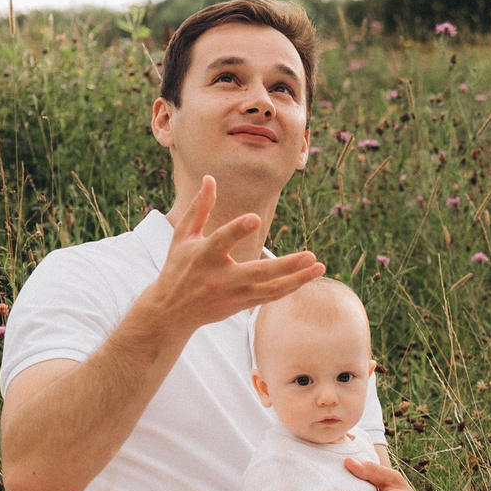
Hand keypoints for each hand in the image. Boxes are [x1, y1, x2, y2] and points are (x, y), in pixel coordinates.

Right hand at [145, 176, 320, 336]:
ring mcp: (232, 295)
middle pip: (256, 273)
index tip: (254, 217)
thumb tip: (210, 178)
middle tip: (310, 255)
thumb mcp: (183, 237)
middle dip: (284, 266)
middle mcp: (219, 278)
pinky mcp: (241, 305)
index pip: (221, 241)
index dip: (237, 230)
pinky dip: (289, 288)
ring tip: (319, 266)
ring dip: (297, 279)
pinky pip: (270, 297)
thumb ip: (199, 209)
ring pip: (269, 289)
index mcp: (203, 256)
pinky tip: (309, 276)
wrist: (171, 312)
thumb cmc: (177, 268)